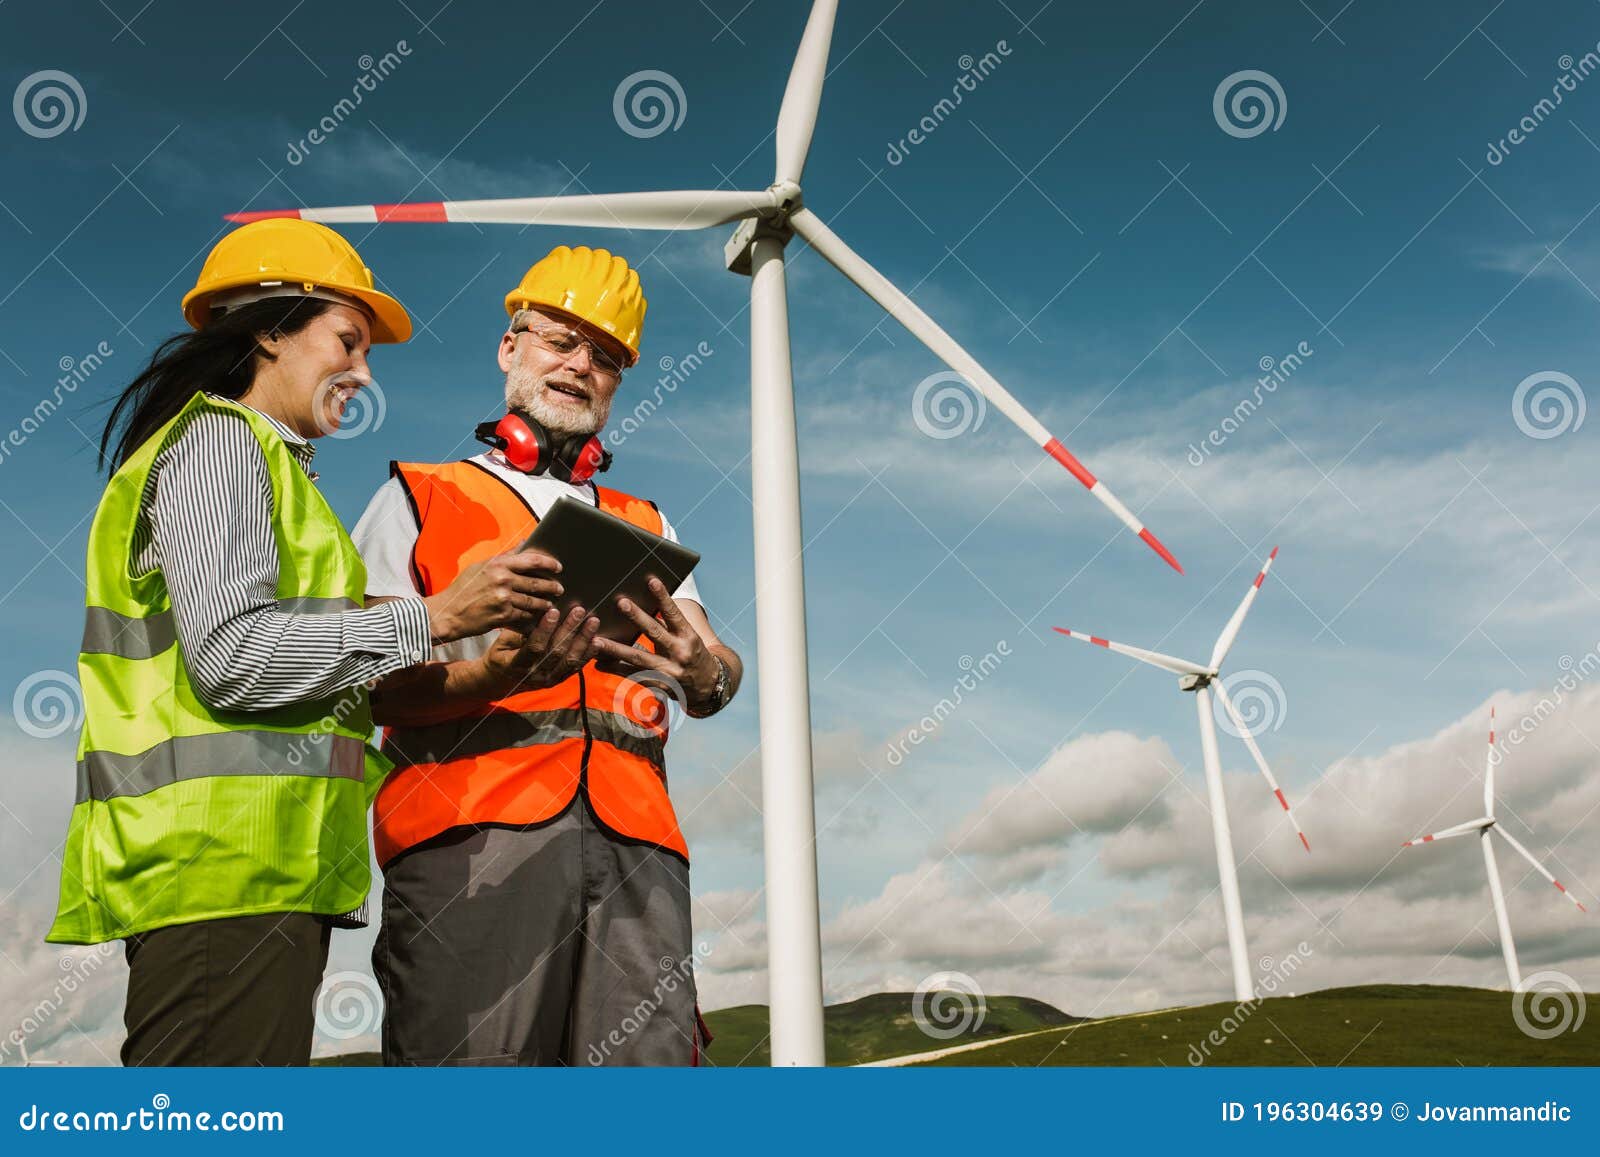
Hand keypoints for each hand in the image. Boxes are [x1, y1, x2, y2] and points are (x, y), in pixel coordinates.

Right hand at [424, 549, 562, 643]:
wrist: (448, 613)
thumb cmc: (463, 589)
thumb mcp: (480, 567)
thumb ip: (504, 557)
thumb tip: (524, 543)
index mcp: (498, 564)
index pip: (531, 560)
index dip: (549, 563)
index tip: (558, 567)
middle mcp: (502, 580)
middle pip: (536, 582)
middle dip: (552, 586)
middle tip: (560, 588)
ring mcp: (503, 598)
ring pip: (533, 601)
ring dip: (545, 603)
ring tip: (551, 604)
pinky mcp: (503, 616)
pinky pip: (525, 615)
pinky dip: (533, 616)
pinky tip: (538, 616)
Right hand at [475, 604, 599, 696]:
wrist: (500, 681)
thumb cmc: (500, 655)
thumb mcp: (502, 642)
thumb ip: (520, 631)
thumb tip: (538, 612)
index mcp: (518, 665)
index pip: (535, 647)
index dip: (545, 629)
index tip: (554, 611)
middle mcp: (535, 675)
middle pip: (556, 652)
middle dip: (569, 630)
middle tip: (579, 611)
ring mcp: (549, 680)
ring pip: (570, 661)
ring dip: (583, 641)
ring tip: (592, 623)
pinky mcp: (559, 680)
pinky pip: (575, 667)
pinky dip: (587, 654)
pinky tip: (596, 641)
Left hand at [590, 577, 720, 704]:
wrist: (707, 686)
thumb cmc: (692, 653)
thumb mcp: (686, 637)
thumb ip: (667, 624)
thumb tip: (644, 605)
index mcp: (688, 636)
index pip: (674, 614)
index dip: (663, 598)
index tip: (652, 581)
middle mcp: (679, 653)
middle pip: (655, 632)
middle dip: (637, 617)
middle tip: (621, 602)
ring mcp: (668, 671)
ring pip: (638, 658)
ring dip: (615, 649)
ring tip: (596, 641)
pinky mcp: (658, 685)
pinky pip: (632, 675)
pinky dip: (614, 668)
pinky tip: (598, 662)